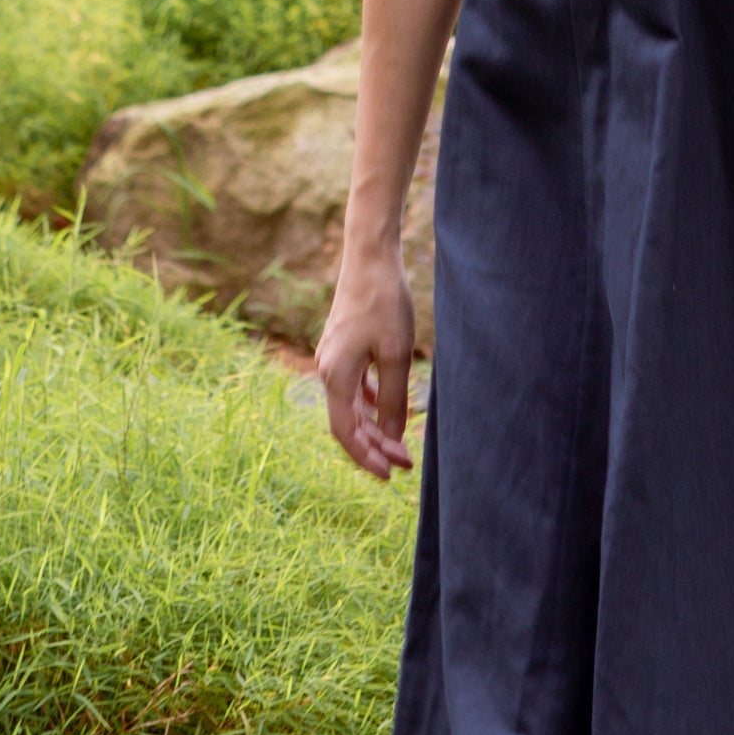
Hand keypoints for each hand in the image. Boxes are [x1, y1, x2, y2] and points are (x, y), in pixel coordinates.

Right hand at [316, 245, 418, 481]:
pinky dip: (370, 404)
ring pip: (351, 406)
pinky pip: (353, 387)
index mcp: (336, 375)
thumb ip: (393, 399)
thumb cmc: (385, 303)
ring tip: (401, 445)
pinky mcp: (342, 348)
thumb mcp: (396, 354)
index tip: (389, 475)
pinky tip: (389, 410)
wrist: (370, 259)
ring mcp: (332, 358)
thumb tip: (392, 436)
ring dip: (374, 427)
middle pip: (347, 423)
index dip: (366, 457)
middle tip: (406, 463)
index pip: (345, 432)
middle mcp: (327, 370)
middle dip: (375, 446)